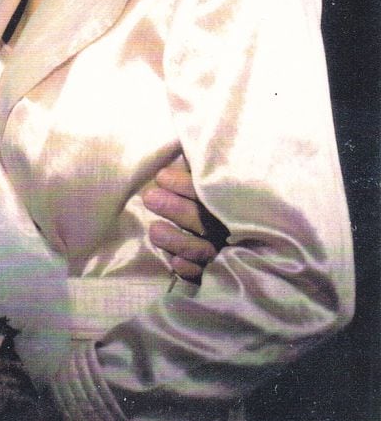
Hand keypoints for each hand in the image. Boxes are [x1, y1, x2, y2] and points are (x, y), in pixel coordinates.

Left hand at [141, 157, 226, 283]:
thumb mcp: (225, 176)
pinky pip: (209, 275)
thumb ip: (206, 166)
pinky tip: (175, 263)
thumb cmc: (232, 195)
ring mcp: (232, 253)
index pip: (210, 192)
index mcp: (236, 201)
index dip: (185, 184)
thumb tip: (182, 146)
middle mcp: (235, 227)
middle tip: (150, 198)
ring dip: (178, 241)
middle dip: (176, 209)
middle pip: (204, 219)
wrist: (270, 235)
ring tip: (153, 231)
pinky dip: (193, 269)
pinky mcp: (226, 273)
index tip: (161, 176)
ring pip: (203, 249)